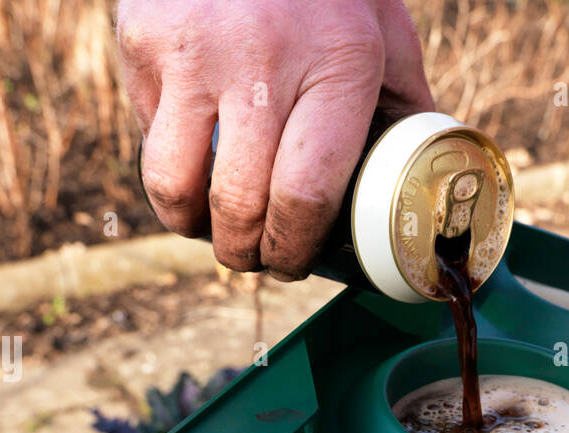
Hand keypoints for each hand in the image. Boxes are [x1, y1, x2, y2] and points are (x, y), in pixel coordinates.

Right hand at [117, 0, 433, 278]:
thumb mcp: (385, 34)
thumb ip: (405, 107)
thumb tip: (423, 182)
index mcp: (339, 65)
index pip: (305, 196)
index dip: (293, 249)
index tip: (292, 262)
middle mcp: (264, 60)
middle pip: (238, 205)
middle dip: (244, 253)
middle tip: (253, 257)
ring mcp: (195, 52)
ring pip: (173, 185)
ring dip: (191, 226)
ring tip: (211, 228)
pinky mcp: (144, 42)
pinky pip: (148, 137)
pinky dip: (167, 167)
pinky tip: (191, 162)